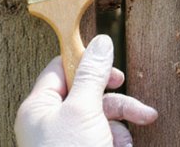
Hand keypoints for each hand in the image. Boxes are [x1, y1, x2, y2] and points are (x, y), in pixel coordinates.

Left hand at [15, 34, 158, 146]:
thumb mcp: (83, 110)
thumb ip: (92, 75)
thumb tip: (100, 43)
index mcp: (38, 107)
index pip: (60, 69)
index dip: (86, 62)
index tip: (109, 61)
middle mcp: (50, 122)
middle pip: (86, 91)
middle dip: (114, 95)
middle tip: (128, 90)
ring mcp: (66, 141)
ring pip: (100, 115)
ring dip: (122, 119)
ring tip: (140, 123)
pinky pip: (104, 136)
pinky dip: (118, 139)